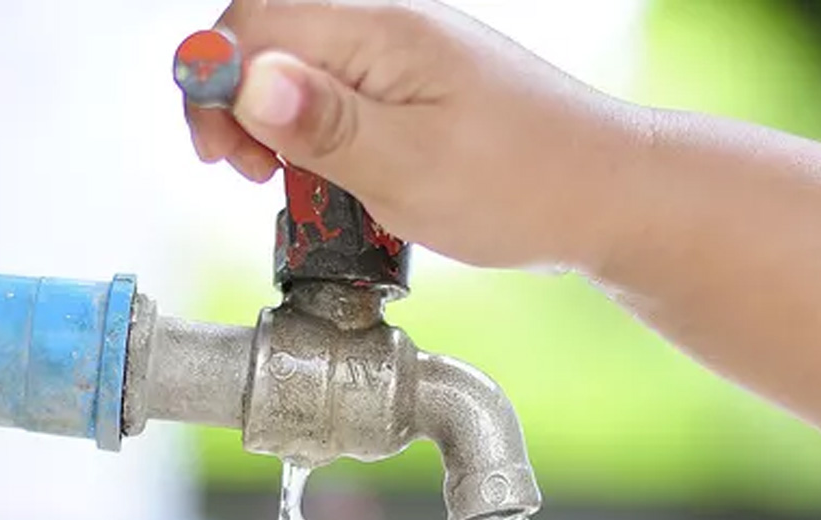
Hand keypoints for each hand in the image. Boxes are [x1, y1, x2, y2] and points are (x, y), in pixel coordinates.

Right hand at [185, 0, 645, 271]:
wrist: (603, 194)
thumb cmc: (519, 184)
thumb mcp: (410, 166)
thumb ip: (323, 125)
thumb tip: (244, 79)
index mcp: (380, 31)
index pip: (255, 23)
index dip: (217, 84)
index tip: (222, 155)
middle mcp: (388, 30)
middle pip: (271, 38)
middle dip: (238, 104)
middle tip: (249, 173)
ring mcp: (405, 61)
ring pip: (303, 73)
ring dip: (276, 126)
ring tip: (283, 182)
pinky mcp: (417, 94)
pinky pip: (342, 100)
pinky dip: (317, 138)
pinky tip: (329, 177)